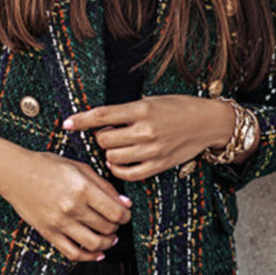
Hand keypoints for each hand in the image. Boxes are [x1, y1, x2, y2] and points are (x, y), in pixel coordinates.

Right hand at [0, 151, 132, 262]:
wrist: (15, 173)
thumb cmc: (46, 166)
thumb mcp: (79, 167)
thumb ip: (103, 185)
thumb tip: (124, 203)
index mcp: (82, 188)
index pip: (116, 212)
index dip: (126, 215)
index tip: (125, 213)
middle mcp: (72, 207)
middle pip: (107, 228)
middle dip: (117, 227)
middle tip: (116, 223)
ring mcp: (60, 223)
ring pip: (94, 244)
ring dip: (107, 243)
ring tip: (109, 237)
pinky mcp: (49, 233)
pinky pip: (73, 253)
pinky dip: (89, 257)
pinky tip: (96, 253)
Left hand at [64, 95, 228, 181]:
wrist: (208, 122)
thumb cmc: (177, 108)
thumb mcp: (150, 101)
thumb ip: (126, 112)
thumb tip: (98, 122)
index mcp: (142, 109)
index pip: (102, 115)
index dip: (81, 120)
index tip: (67, 123)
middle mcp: (146, 130)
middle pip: (104, 140)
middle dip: (101, 137)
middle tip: (109, 133)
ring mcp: (152, 150)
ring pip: (112, 157)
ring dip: (109, 153)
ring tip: (118, 146)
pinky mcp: (159, 165)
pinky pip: (128, 173)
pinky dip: (118, 169)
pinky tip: (120, 162)